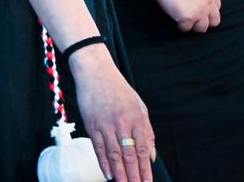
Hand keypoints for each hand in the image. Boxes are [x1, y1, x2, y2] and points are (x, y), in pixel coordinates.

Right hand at [70, 45, 154, 181]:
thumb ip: (147, 131)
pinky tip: (109, 175)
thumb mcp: (139, 106)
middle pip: (129, 155)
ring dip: (120, 174)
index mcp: (137, 118)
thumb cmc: (118, 89)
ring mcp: (106, 124)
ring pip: (114, 155)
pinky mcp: (92, 125)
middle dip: (134, 177)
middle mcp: (122, 122)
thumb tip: (152, 155)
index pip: (143, 149)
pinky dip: (104, 163)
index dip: (145, 169)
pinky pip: (98, 148)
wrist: (95, 71)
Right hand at [151, 0, 220, 32]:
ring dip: (192, 25)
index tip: (199, 11)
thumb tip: (197, 0)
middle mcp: (208, 2)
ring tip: (182, 18)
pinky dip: (179, 24)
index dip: (207, 11)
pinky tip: (174, 16)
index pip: (216, 7)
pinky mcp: (188, 18)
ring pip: (202, 28)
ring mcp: (199, 11)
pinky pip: (186, 28)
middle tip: (192, 18)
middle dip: (204, 21)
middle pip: (214, 21)